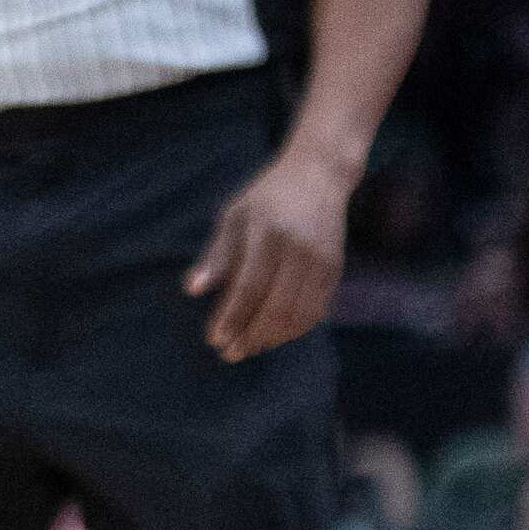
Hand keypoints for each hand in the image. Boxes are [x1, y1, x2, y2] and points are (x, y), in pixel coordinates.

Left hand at [189, 144, 352, 360]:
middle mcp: (300, 250)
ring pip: (300, 314)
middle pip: (277, 307)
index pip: (249, 287)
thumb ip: (216, 255)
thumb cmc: (266, 197)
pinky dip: (296, 328)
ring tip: (249, 347)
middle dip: (252, 336)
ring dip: (273, 337)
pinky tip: (275, 335)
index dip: (232, 317)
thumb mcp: (234, 216)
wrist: (318, 176)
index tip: (214, 339)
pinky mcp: (336, 269)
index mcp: (269, 233)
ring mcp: (322, 261)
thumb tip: (193, 290)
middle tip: (230, 353)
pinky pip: (318, 309)